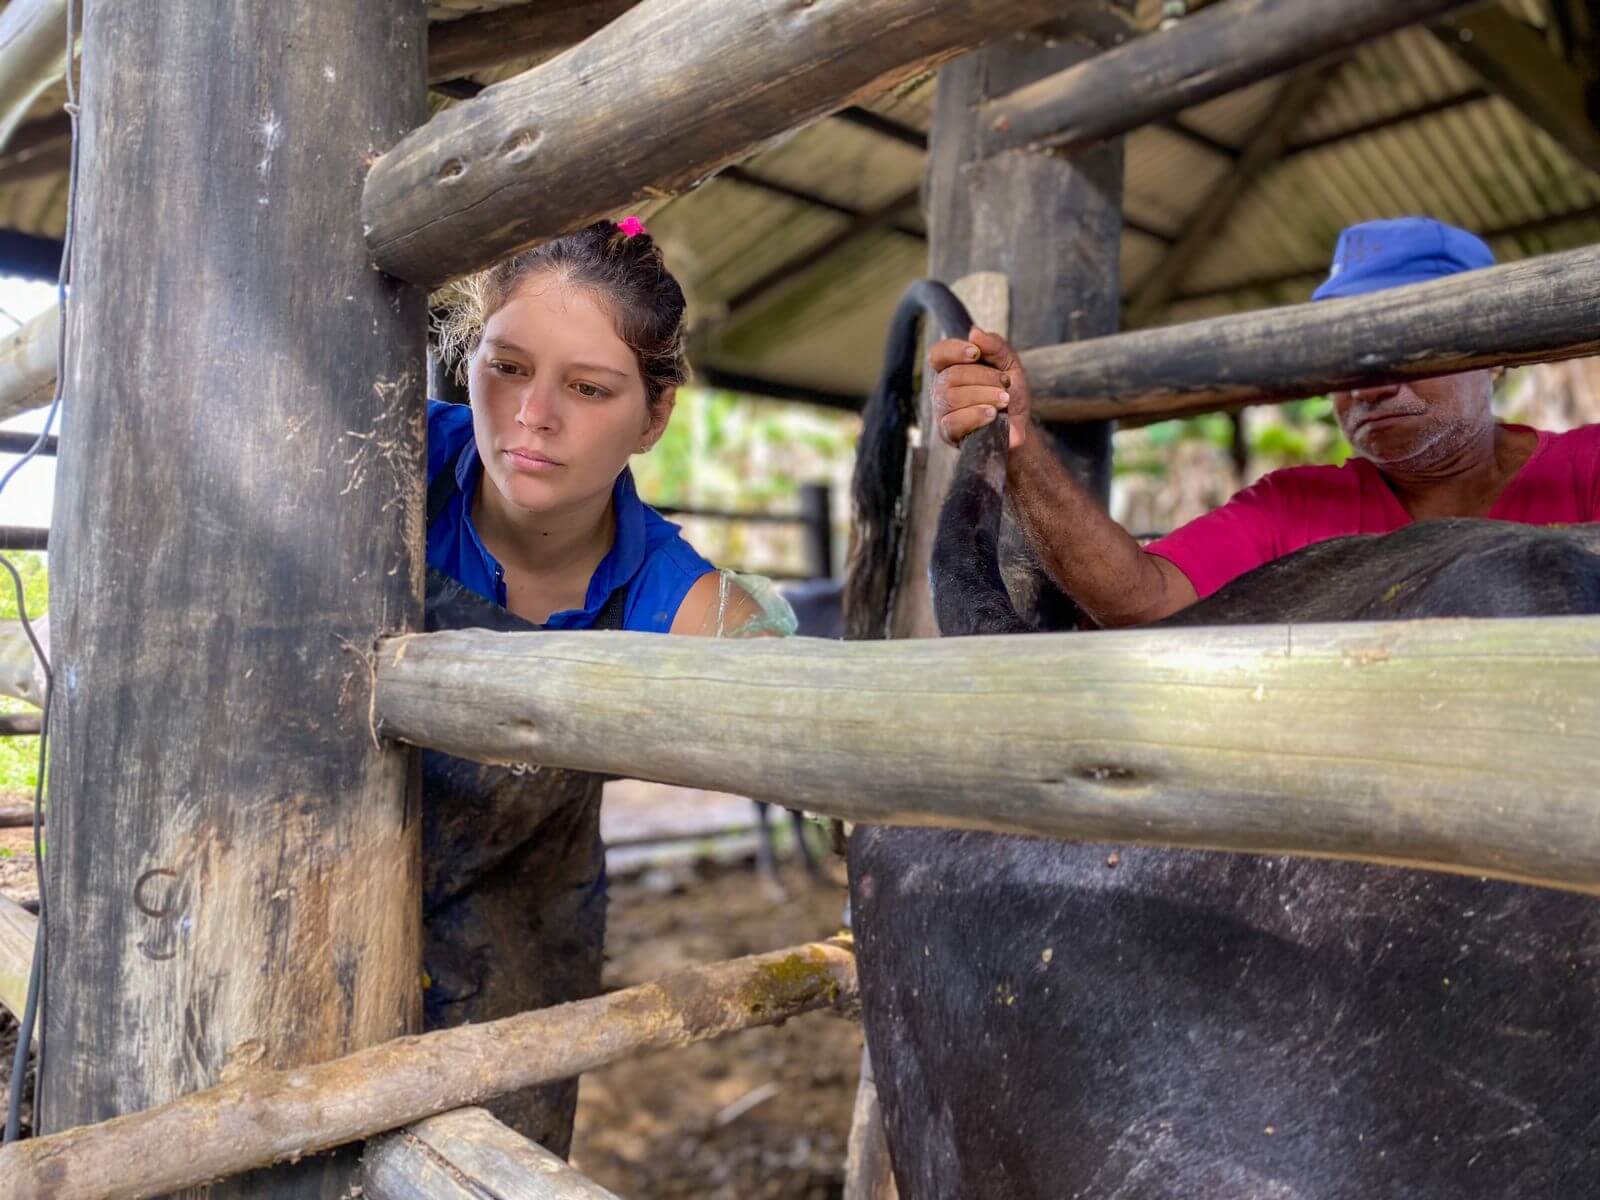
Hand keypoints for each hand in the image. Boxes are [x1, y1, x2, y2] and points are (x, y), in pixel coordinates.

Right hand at [930, 326, 1029, 449]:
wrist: (1019, 426)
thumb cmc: (1009, 393)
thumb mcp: (1009, 363)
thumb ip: (994, 345)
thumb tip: (974, 332)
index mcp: (952, 368)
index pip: (938, 354)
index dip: (953, 350)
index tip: (975, 353)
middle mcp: (942, 389)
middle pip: (950, 376)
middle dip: (982, 377)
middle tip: (1005, 383)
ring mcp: (942, 412)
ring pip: (951, 398)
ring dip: (983, 396)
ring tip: (1004, 400)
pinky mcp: (948, 433)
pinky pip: (953, 421)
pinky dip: (976, 415)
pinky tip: (992, 414)